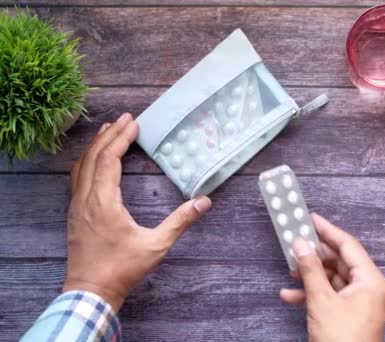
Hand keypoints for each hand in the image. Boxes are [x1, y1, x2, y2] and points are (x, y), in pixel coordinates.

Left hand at [64, 113, 211, 311]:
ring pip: (81, 166)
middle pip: (93, 157)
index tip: (133, 124)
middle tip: (125, 119)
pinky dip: (87, 161)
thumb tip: (204, 202)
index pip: (108, 160)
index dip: (121, 139)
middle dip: (109, 135)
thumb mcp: (156, 245)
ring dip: (95, 146)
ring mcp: (76, 206)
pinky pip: (77, 178)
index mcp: (103, 202)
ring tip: (108, 130)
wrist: (91, 291)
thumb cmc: (122, 269)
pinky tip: (94, 160)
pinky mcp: (74, 214)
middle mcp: (85, 199)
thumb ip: (180, 222)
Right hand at [280, 214, 384, 341]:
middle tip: (295, 243)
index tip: (311, 218)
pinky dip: (312, 294)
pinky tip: (289, 296)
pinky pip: (331, 297)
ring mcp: (360, 303)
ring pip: (333, 280)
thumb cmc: (341, 339)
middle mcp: (369, 289)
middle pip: (340, 262)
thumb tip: (300, 244)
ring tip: (290, 271)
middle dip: (315, 255)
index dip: (328, 231)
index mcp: (371, 281)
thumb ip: (310, 269)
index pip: (348, 246)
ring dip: (311, 276)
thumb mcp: (321, 300)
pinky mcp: (350, 316)